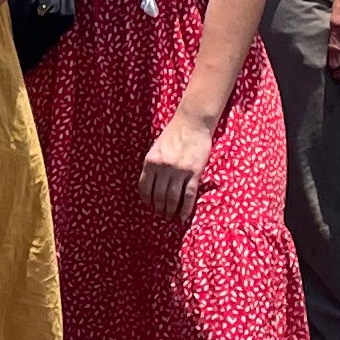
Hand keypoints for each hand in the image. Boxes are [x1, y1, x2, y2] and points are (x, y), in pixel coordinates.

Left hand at [139, 109, 214, 224]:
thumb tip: (151, 187)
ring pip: (173, 198)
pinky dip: (185, 208)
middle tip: (161, 216)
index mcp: (151, 161)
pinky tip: (182, 216)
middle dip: (159, 208)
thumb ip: (153, 165)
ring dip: (170, 211)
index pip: (145, 187)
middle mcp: (163, 167)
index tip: (149, 206)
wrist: (192, 122)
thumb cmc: (173, 134)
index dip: (147, 200)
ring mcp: (179, 171)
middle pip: (159, 195)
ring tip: (170, 217)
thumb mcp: (156, 148)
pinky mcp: (194, 172)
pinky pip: (189, 195)